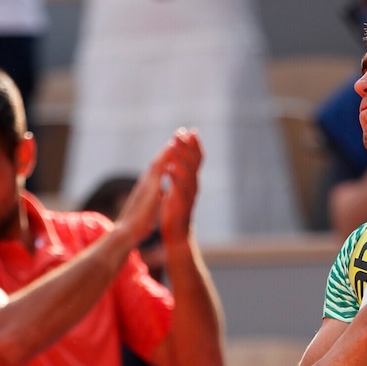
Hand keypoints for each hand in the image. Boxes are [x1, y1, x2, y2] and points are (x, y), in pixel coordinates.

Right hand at [114, 128, 201, 246]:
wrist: (127, 232)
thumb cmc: (138, 224)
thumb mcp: (150, 207)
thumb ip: (153, 198)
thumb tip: (158, 195)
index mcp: (149, 187)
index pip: (160, 168)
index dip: (169, 156)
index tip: (177, 145)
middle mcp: (147, 182)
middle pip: (159, 159)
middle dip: (170, 146)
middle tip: (180, 132)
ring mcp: (147, 183)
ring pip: (159, 160)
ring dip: (169, 147)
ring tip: (179, 135)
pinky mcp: (150, 188)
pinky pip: (158, 169)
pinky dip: (165, 158)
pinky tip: (172, 149)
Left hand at [156, 128, 202, 243]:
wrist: (177, 235)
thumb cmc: (175, 211)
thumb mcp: (178, 189)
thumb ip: (180, 175)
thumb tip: (177, 160)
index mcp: (192, 181)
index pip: (197, 159)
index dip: (195, 145)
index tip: (191, 130)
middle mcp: (194, 186)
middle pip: (193, 163)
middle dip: (187, 146)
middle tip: (180, 132)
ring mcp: (188, 196)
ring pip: (188, 173)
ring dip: (181, 157)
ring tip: (174, 144)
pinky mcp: (180, 205)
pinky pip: (179, 189)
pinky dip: (174, 177)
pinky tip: (169, 168)